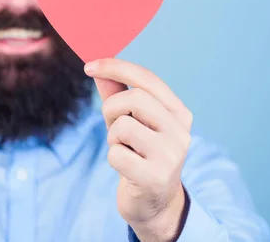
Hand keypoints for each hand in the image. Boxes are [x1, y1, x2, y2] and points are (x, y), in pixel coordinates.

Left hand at [84, 58, 191, 241]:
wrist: (155, 204)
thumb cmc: (140, 154)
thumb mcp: (129, 120)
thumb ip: (116, 93)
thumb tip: (97, 68)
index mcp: (178, 112)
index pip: (147, 79)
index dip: (116, 68)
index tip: (89, 66)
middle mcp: (180, 131)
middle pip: (135, 98)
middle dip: (111, 108)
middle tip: (111, 124)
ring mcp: (171, 155)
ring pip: (124, 126)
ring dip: (112, 137)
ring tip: (123, 149)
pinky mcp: (155, 178)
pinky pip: (116, 154)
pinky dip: (113, 158)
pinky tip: (126, 168)